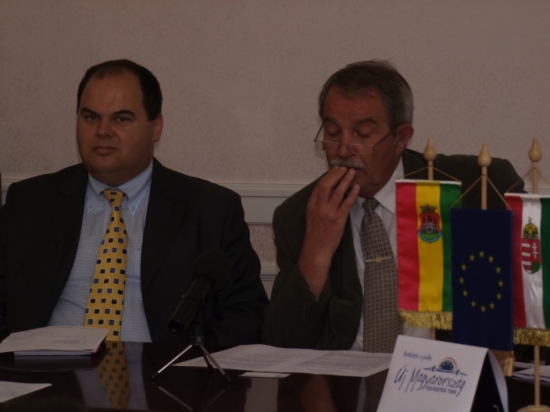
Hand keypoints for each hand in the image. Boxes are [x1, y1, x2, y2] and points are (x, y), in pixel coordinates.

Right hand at [298, 166, 359, 299]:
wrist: (316, 249)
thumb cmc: (315, 232)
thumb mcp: (312, 214)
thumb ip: (318, 202)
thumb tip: (329, 189)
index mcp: (312, 204)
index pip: (320, 185)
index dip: (329, 175)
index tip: (336, 169)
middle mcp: (319, 207)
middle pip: (327, 185)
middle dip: (337, 174)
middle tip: (345, 167)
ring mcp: (329, 213)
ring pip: (338, 192)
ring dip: (346, 180)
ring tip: (352, 173)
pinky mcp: (338, 220)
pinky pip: (347, 204)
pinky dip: (352, 194)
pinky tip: (357, 188)